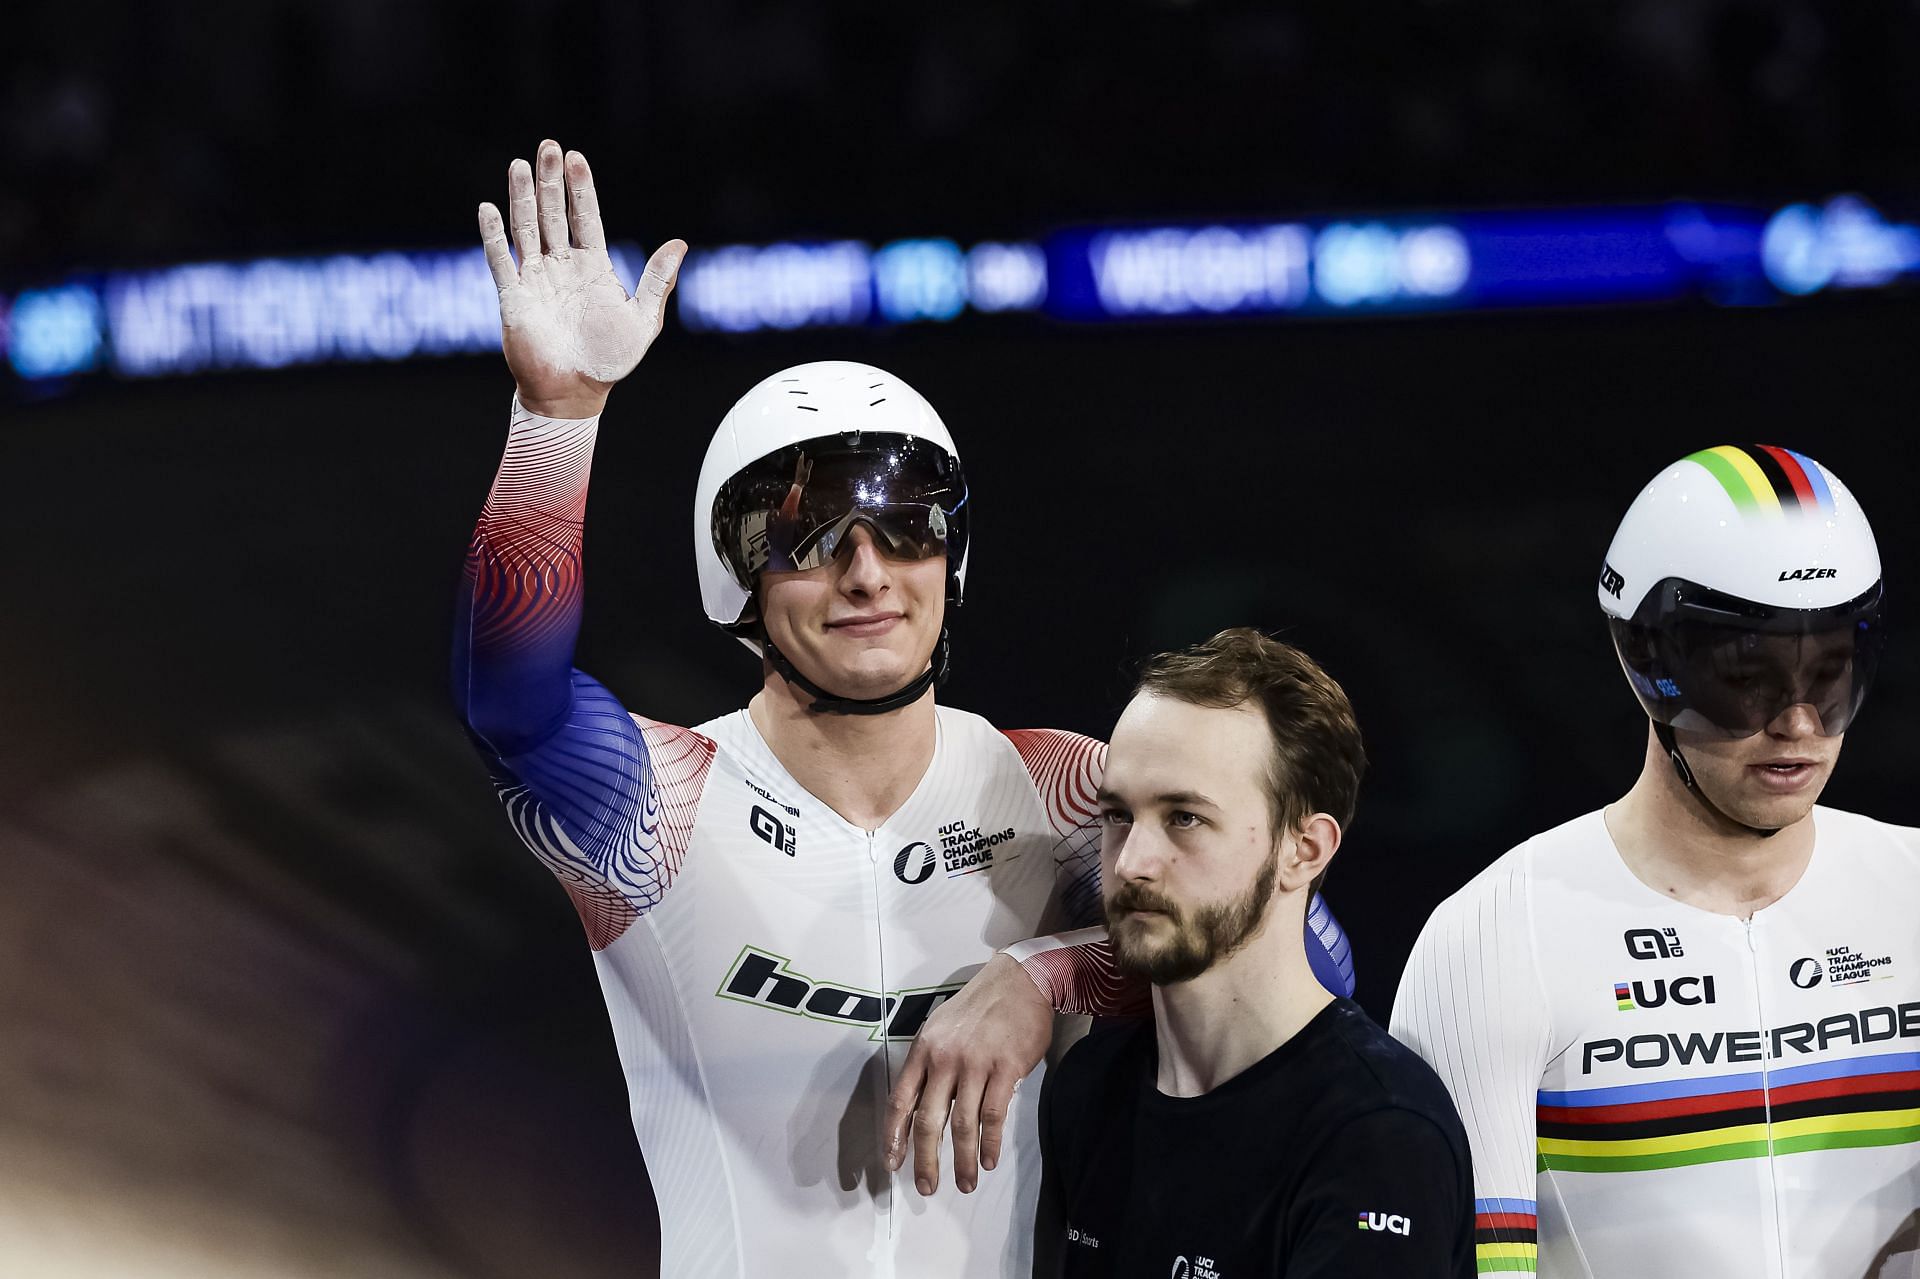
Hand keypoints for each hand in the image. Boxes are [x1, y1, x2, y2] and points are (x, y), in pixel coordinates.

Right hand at [478, 139, 684, 418]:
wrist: (574, 393)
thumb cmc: (609, 360)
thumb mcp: (643, 320)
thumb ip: (657, 281)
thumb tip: (679, 244)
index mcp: (592, 267)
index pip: (585, 218)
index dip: (581, 189)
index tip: (576, 158)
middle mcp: (562, 266)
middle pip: (553, 214)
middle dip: (551, 181)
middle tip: (548, 146)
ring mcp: (536, 279)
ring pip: (526, 228)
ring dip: (522, 197)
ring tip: (520, 164)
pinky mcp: (514, 297)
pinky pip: (500, 261)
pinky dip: (493, 235)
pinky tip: (488, 208)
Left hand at [883, 952, 1053, 1194]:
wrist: (1019, 981)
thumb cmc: (979, 1008)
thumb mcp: (941, 1028)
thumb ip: (929, 1065)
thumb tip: (920, 1107)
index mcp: (924, 1050)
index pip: (900, 1100)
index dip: (894, 1136)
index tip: (893, 1163)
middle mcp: (945, 1059)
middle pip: (929, 1120)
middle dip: (926, 1160)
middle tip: (927, 1188)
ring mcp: (976, 1064)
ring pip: (964, 1123)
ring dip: (963, 1160)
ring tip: (965, 1183)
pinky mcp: (1006, 1068)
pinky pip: (994, 1114)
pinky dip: (990, 1142)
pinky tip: (988, 1161)